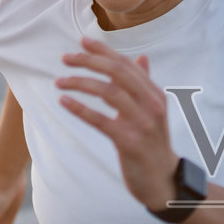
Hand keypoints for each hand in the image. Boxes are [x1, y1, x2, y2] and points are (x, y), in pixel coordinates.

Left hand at [55, 37, 177, 212]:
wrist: (164, 181)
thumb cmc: (153, 145)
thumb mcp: (154, 112)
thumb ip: (145, 86)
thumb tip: (142, 58)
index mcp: (156, 95)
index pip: (127, 64)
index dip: (104, 51)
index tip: (82, 42)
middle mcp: (152, 106)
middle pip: (117, 73)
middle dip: (89, 62)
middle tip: (66, 59)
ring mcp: (142, 124)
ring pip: (109, 92)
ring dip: (80, 83)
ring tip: (60, 82)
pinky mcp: (130, 143)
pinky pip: (101, 121)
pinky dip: (80, 109)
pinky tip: (64, 102)